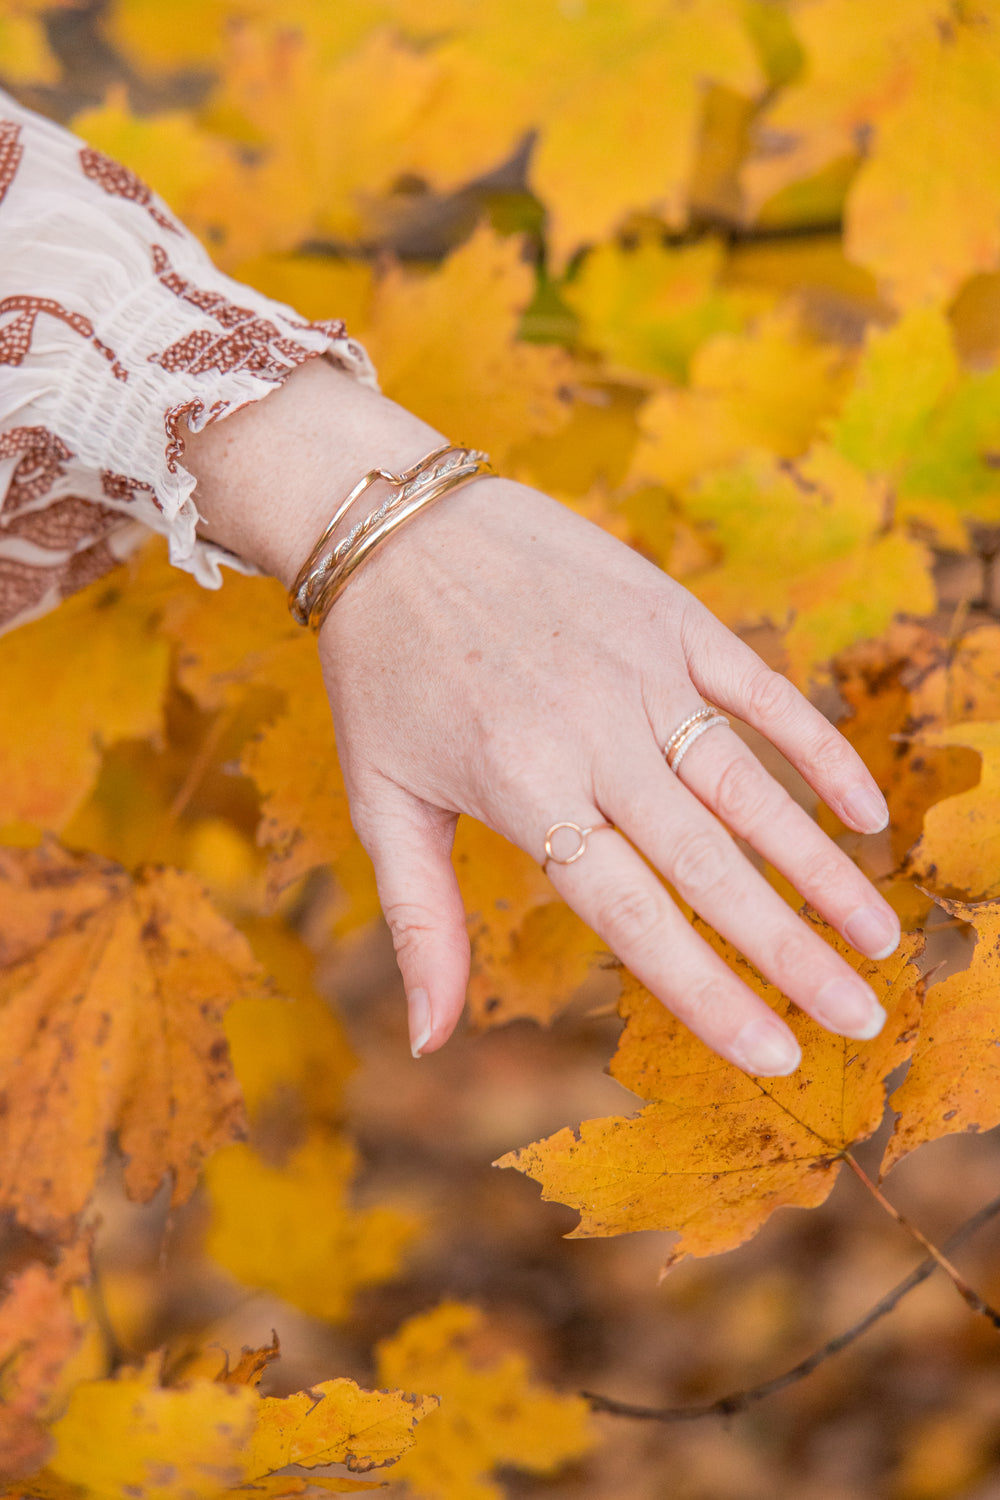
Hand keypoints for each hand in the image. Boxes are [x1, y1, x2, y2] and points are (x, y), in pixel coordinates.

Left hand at [316, 474, 899, 1075]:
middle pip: (713, 867)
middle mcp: (596, 739)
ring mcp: (642, 674)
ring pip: (751, 789)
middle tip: (860, 1018)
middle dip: (793, 953)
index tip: (774, 1059)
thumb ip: (420, 923)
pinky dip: (818, 751)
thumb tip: (426, 1045)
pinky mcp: (670, 619)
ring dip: (822, 869)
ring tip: (879, 938)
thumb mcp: (381, 801)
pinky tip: (865, 812)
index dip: (710, 994)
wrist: (393, 523)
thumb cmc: (381, 675)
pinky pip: (762, 692)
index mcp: (526, 792)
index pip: (636, 917)